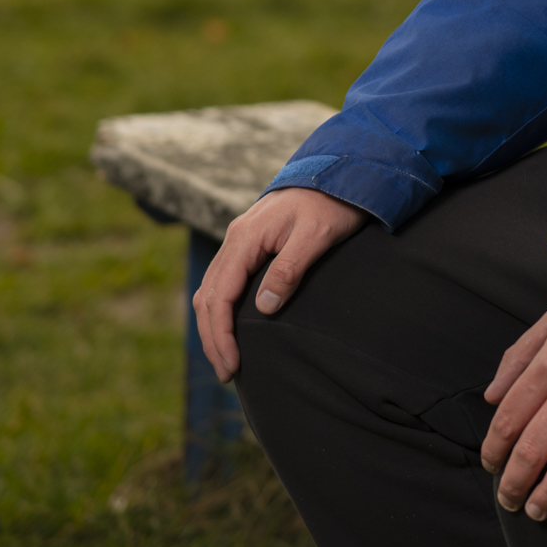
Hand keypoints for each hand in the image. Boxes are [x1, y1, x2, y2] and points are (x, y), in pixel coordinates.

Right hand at [191, 185, 368, 382]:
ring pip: (211, 290)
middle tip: (227, 374)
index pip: (220, 296)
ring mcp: (239, 240)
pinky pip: (223, 282)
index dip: (221, 334)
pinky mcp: (249, 244)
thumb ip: (289, 269)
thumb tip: (264, 308)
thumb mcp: (317, 236)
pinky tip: (230, 327)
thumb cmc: (332, 204)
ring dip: (213, 326)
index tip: (232, 364)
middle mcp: (235, 239)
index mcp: (245, 238)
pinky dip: (220, 309)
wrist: (339, 172)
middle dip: (213, 338)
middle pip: (208, 297)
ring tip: (225, 359)